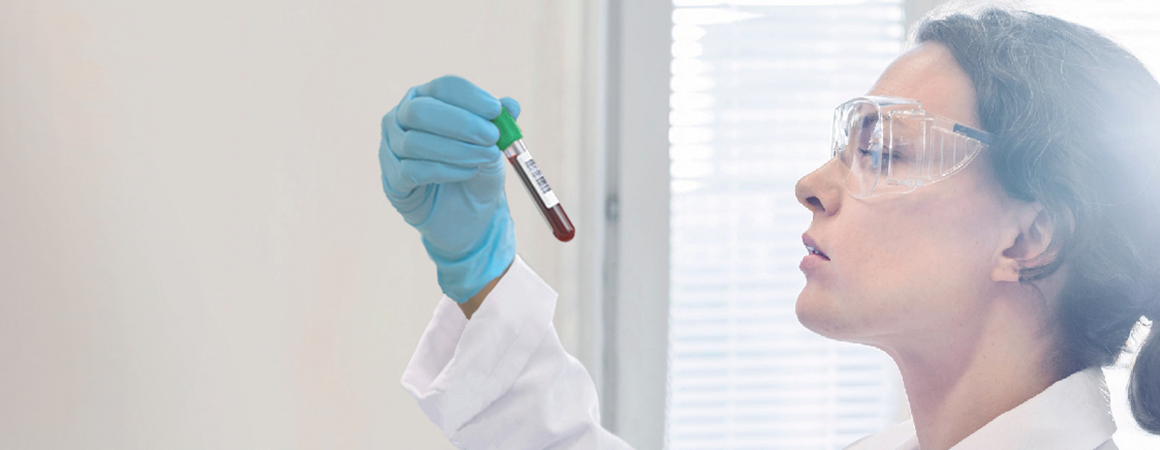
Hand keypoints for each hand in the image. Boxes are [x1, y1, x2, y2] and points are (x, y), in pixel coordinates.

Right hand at [380, 75, 519, 302]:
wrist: (466, 213)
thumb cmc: (476, 169)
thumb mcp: (493, 145)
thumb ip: (501, 123)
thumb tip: (511, 105)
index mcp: (426, 98)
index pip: (443, 88)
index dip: (470, 97)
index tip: (496, 111)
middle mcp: (402, 118)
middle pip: (421, 111)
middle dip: (461, 123)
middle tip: (491, 136)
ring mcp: (391, 147)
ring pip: (416, 142)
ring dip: (457, 150)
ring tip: (484, 158)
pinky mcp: (392, 178)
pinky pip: (412, 171)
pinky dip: (445, 170)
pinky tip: (468, 172)